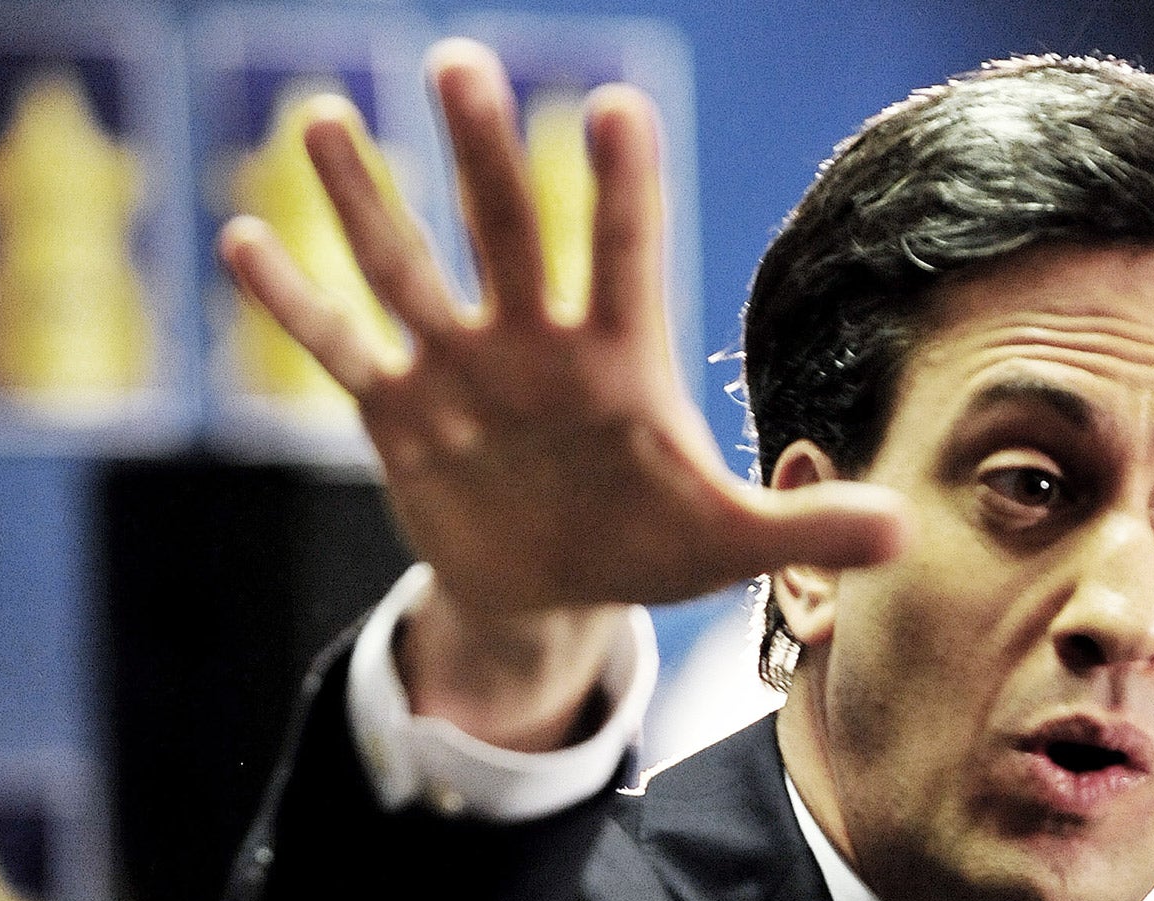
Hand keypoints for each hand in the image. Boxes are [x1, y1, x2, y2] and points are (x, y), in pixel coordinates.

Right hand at [219, 40, 904, 742]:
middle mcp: (531, 345)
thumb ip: (806, 526)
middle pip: (506, 235)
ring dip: (364, 202)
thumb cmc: (647, 544)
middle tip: (464, 64)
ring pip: (405, 270)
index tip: (619, 107)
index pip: (623, 258)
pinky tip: (242, 240)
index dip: (622, 191)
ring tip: (323, 117)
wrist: (551, 583)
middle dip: (485, 158)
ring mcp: (457, 370)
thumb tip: (911, 534)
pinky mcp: (396, 410)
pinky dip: (293, 306)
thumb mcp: (730, 543)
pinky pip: (337, 348)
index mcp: (616, 362)